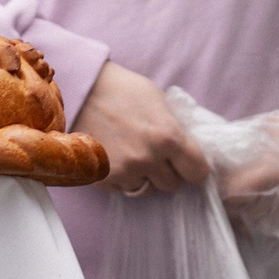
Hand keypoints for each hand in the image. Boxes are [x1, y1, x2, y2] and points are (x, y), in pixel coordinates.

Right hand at [75, 62, 210, 194]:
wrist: (80, 89)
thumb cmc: (122, 89)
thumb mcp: (159, 101)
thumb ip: (175, 128)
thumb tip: (188, 148)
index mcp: (168, 137)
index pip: (197, 172)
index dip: (194, 167)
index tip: (187, 163)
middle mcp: (148, 159)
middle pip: (172, 184)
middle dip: (167, 171)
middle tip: (157, 155)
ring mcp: (124, 172)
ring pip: (147, 189)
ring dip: (144, 177)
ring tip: (133, 154)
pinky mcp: (103, 178)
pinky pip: (122, 189)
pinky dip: (122, 178)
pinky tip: (116, 156)